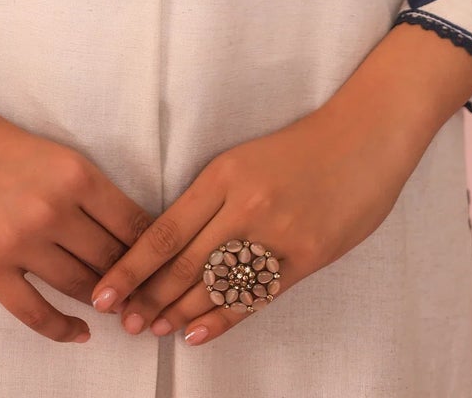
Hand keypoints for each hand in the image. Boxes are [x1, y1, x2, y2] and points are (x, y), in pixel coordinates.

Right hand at [0, 41, 154, 348]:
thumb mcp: (50, 152)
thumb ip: (83, 189)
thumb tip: (122, 228)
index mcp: (75, 173)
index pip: (133, 224)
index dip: (155, 253)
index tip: (166, 269)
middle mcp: (54, 208)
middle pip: (112, 260)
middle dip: (134, 284)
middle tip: (150, 301)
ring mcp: (20, 241)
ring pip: (80, 286)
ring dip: (103, 304)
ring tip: (119, 315)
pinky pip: (34, 312)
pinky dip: (62, 328)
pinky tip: (79, 333)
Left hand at [87, 100, 422, 348]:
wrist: (365, 137)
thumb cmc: (303, 147)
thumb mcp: (246, 160)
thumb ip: (214, 198)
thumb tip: (172, 241)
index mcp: (223, 174)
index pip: (164, 231)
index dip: (131, 267)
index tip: (105, 289)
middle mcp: (244, 205)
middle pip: (183, 263)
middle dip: (148, 297)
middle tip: (123, 321)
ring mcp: (276, 233)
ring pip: (215, 286)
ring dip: (179, 314)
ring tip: (153, 330)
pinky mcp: (305, 256)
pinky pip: (256, 297)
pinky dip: (222, 319)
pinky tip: (196, 333)